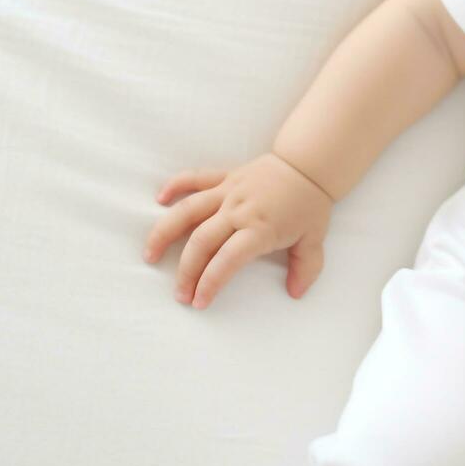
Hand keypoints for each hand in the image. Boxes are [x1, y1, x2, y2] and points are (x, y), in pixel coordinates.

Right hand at [141, 151, 334, 308]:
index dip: (210, 282)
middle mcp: (238, 210)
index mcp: (260, 228)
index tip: (200, 302)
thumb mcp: (315, 240)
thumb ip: (306, 269)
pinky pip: (195, 178)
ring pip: (187, 211)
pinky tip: (160, 200)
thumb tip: (295, 293)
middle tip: (180, 295)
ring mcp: (228, 192)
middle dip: (187, 272)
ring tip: (150, 256)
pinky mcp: (224, 177)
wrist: (309, 164)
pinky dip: (175, 185)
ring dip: (165, 233)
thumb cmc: (310, 205)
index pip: (227, 259)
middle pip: (201, 242)